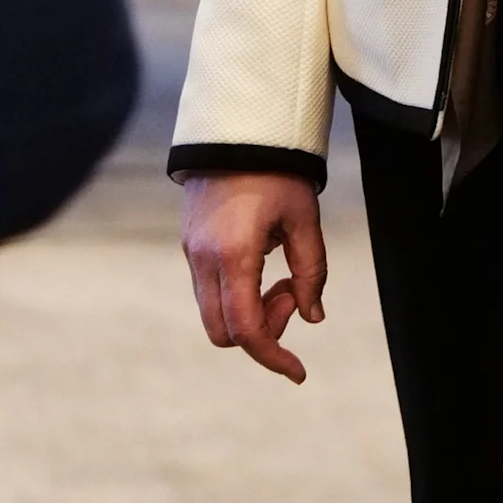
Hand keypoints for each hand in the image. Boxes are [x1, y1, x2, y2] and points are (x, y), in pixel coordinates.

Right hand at [181, 170, 327, 383]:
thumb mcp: (305, 219)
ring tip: (282, 276)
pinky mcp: (189, 244)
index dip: (273, 357)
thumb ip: (311, 271)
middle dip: (262, 331)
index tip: (299, 373)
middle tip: (292, 295)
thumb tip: (313, 317)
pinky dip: (237, 293)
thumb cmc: (278, 171)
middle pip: (224, 332)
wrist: (237, 128)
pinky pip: (209, 289)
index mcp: (234, 255)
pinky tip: (264, 263)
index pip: (247, 330)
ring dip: (250, 311)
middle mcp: (204, 260)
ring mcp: (191, 253)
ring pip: (214, 313)